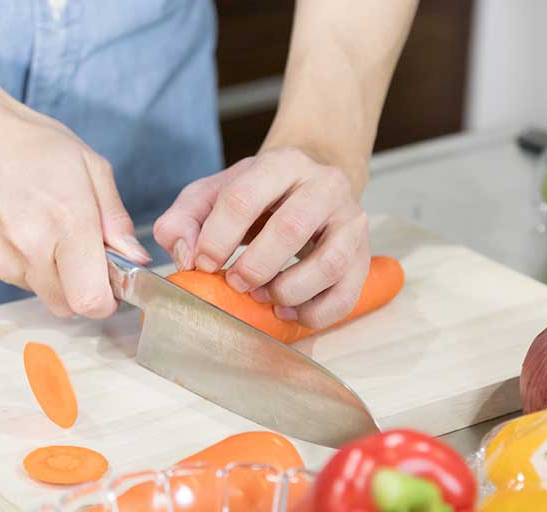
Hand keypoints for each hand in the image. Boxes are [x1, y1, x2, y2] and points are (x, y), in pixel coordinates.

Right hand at [0, 98, 149, 318]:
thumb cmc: (24, 140)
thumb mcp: (87, 165)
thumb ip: (115, 219)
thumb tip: (136, 258)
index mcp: (68, 223)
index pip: (91, 301)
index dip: (106, 301)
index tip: (109, 288)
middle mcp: (30, 247)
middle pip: (65, 306)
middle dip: (78, 289)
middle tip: (75, 253)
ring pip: (36, 291)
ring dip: (45, 273)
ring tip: (36, 226)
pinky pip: (6, 278)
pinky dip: (15, 262)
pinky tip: (8, 225)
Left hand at [154, 147, 369, 328]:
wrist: (310, 185)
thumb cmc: (257, 195)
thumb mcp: (213, 194)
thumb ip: (184, 220)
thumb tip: (186, 256)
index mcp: (281, 163)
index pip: (243, 198)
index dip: (216, 238)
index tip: (203, 264)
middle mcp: (324, 185)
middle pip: (290, 229)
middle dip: (254, 267)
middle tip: (235, 283)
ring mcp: (350, 220)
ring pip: (330, 263)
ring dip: (288, 290)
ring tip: (263, 297)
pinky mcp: (363, 255)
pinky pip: (346, 295)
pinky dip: (313, 313)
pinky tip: (287, 311)